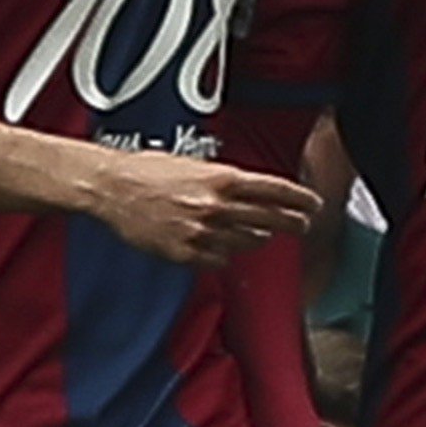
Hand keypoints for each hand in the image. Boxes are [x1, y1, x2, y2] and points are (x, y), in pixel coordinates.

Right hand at [75, 146, 315, 267]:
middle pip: (271, 219)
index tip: (313, 204)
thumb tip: (252, 193)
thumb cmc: (148, 171)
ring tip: (256, 234)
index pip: (276, 190)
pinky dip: (222, 254)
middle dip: (292, 223)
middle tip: (301, 225)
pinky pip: (219, 260)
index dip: (300, 199)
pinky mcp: (186, 253)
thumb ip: (225, 180)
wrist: (112, 187)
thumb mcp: (194, 165)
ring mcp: (203, 232)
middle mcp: (217, 206)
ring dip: (255, 238)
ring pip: (247, 243)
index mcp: (222, 179)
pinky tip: (218, 246)